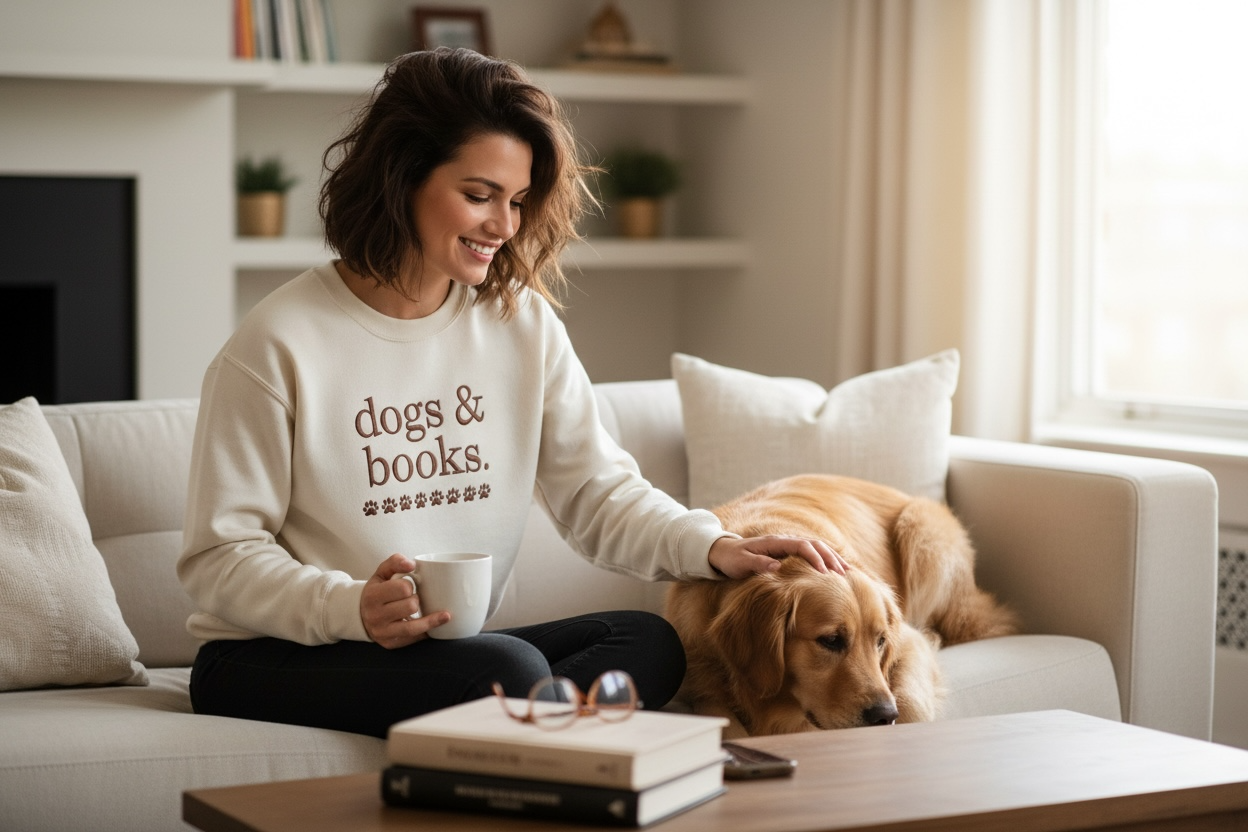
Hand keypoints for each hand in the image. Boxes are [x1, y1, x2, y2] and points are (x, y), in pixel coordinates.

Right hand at [360, 553, 450, 648]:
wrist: (360, 614)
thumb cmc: (377, 591)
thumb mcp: (381, 573)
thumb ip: (395, 562)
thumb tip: (412, 564)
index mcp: (373, 596)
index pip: (403, 588)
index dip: (410, 585)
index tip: (409, 586)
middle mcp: (375, 616)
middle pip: (410, 606)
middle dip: (416, 600)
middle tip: (413, 598)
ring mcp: (382, 632)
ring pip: (413, 628)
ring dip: (428, 618)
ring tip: (442, 614)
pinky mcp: (389, 644)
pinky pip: (414, 639)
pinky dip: (426, 632)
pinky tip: (433, 625)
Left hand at [707, 535, 847, 579]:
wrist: (722, 551)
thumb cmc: (731, 559)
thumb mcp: (740, 563)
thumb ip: (758, 564)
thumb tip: (778, 566)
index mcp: (775, 542)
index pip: (802, 546)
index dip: (815, 558)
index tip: (825, 574)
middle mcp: (784, 541)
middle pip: (815, 544)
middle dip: (831, 557)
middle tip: (844, 574)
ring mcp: (787, 545)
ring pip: (816, 547)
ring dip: (832, 557)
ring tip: (847, 572)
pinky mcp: (788, 552)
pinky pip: (811, 553)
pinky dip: (825, 559)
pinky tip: (834, 569)